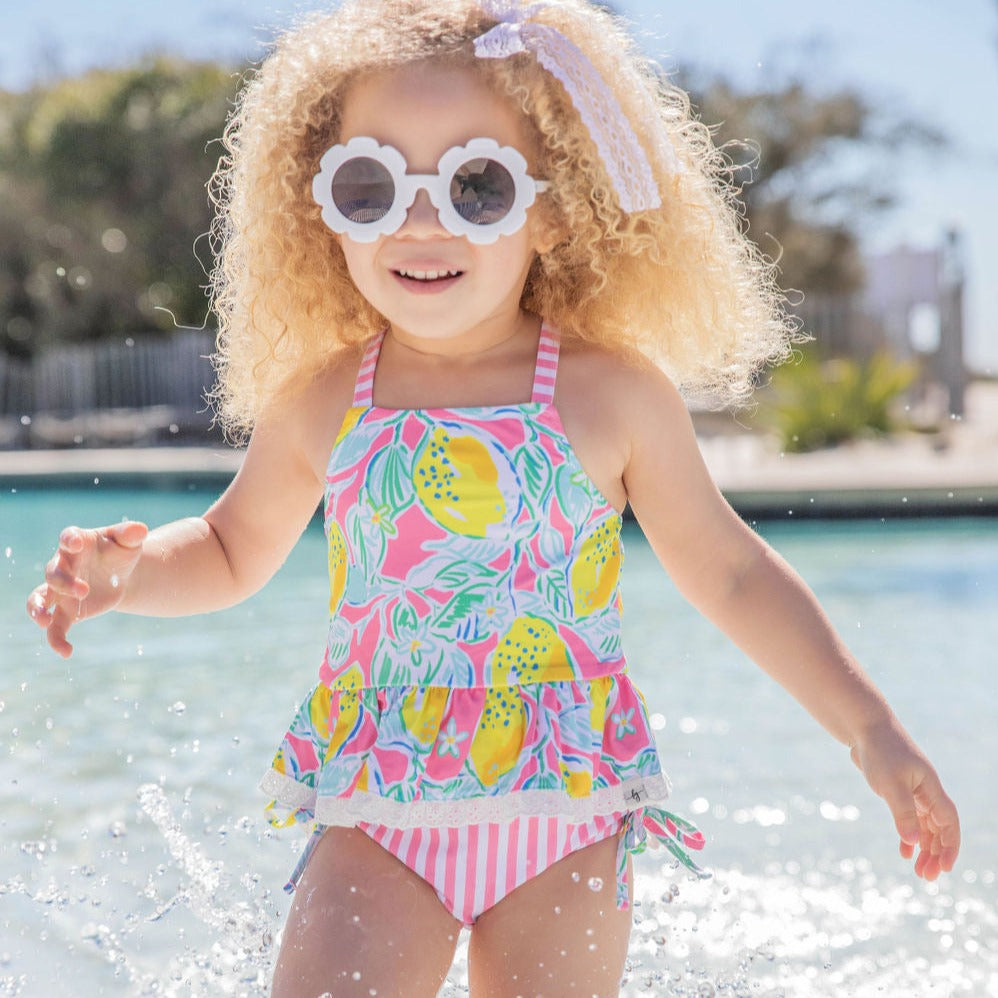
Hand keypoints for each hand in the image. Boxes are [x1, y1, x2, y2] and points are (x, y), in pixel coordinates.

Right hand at [27, 521, 148, 657]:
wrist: (121, 576)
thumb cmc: (121, 552)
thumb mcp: (129, 541)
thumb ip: (131, 534)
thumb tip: (140, 529)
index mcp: (78, 544)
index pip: (67, 537)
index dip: (69, 539)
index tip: (74, 543)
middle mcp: (63, 567)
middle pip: (53, 573)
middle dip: (64, 582)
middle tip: (84, 590)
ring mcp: (61, 591)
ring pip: (38, 600)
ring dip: (37, 609)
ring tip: (43, 621)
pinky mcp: (67, 611)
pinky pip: (55, 627)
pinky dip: (56, 640)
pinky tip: (66, 652)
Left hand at [850, 717, 959, 880]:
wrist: (864, 727)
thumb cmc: (880, 751)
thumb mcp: (890, 785)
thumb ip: (902, 813)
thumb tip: (914, 843)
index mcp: (931, 788)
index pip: (948, 822)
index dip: (950, 846)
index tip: (945, 868)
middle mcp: (926, 790)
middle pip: (938, 828)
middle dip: (936, 853)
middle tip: (927, 878)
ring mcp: (913, 790)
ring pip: (925, 825)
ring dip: (923, 847)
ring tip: (917, 870)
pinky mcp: (898, 788)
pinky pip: (909, 817)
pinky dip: (908, 834)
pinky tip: (904, 851)